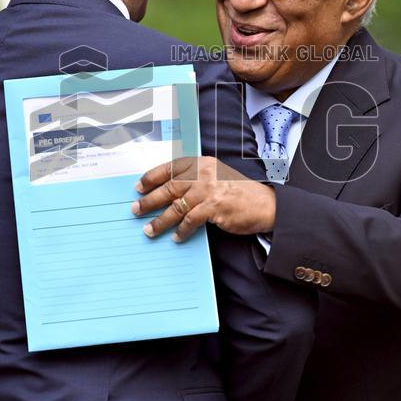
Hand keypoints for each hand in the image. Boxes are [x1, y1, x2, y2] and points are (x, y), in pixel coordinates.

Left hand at [132, 156, 275, 241]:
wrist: (265, 204)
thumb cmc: (239, 192)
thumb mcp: (216, 176)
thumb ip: (195, 178)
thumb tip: (168, 191)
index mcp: (202, 163)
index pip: (170, 167)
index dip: (151, 177)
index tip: (139, 187)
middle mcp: (203, 173)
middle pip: (168, 187)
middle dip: (149, 200)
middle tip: (136, 209)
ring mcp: (208, 190)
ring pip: (176, 206)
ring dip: (160, 220)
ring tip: (149, 229)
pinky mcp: (214, 207)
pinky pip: (190, 220)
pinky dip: (181, 230)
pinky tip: (176, 237)